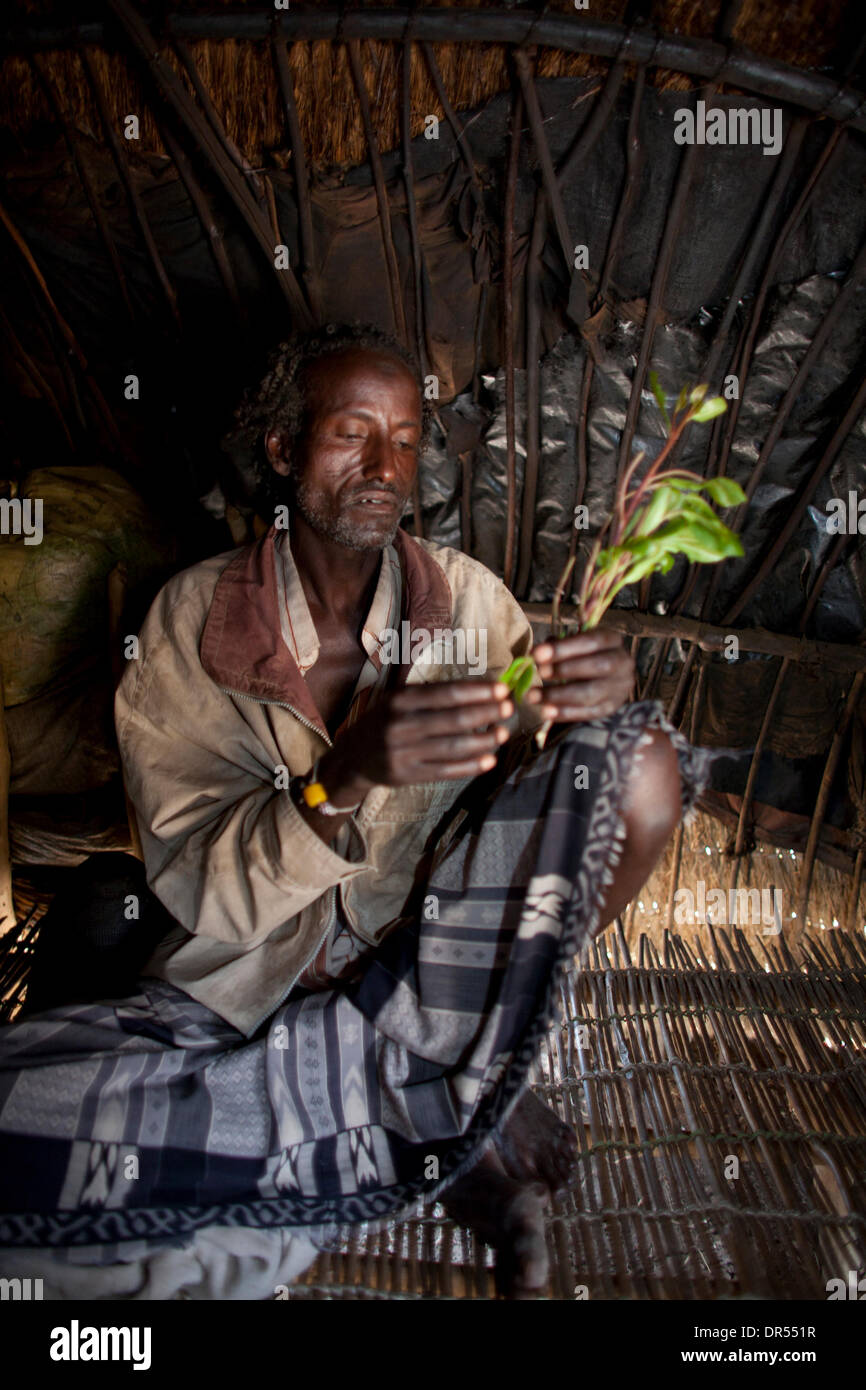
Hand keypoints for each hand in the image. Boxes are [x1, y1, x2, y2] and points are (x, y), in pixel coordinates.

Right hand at [318, 681, 513, 802]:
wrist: (352, 757)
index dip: (477, 691)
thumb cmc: (384, 722)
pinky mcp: (406, 775)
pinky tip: (490, 760)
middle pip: (452, 720)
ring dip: (483, 740)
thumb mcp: (397, 700)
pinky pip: (444, 771)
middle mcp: (398, 726)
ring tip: (503, 733)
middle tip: (509, 708)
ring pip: (452, 747)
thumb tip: (478, 689)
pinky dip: (470, 766)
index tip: (502, 688)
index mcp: (398, 701)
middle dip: (486, 713)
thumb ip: (430, 696)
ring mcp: (402, 753)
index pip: (445, 694)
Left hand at [527, 630, 633, 722]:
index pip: (593, 641)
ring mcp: (620, 688)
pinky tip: (547, 711)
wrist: (606, 679)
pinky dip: (566, 713)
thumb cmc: (584, 655)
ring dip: (559, 695)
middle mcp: (623, 663)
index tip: (537, 653)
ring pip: (592, 693)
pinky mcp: (611, 708)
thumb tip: (546, 642)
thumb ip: (563, 638)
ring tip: (534, 696)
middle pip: (598, 666)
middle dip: (565, 669)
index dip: (565, 647)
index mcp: (613, 640)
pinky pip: (589, 713)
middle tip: (540, 672)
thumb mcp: (576, 641)